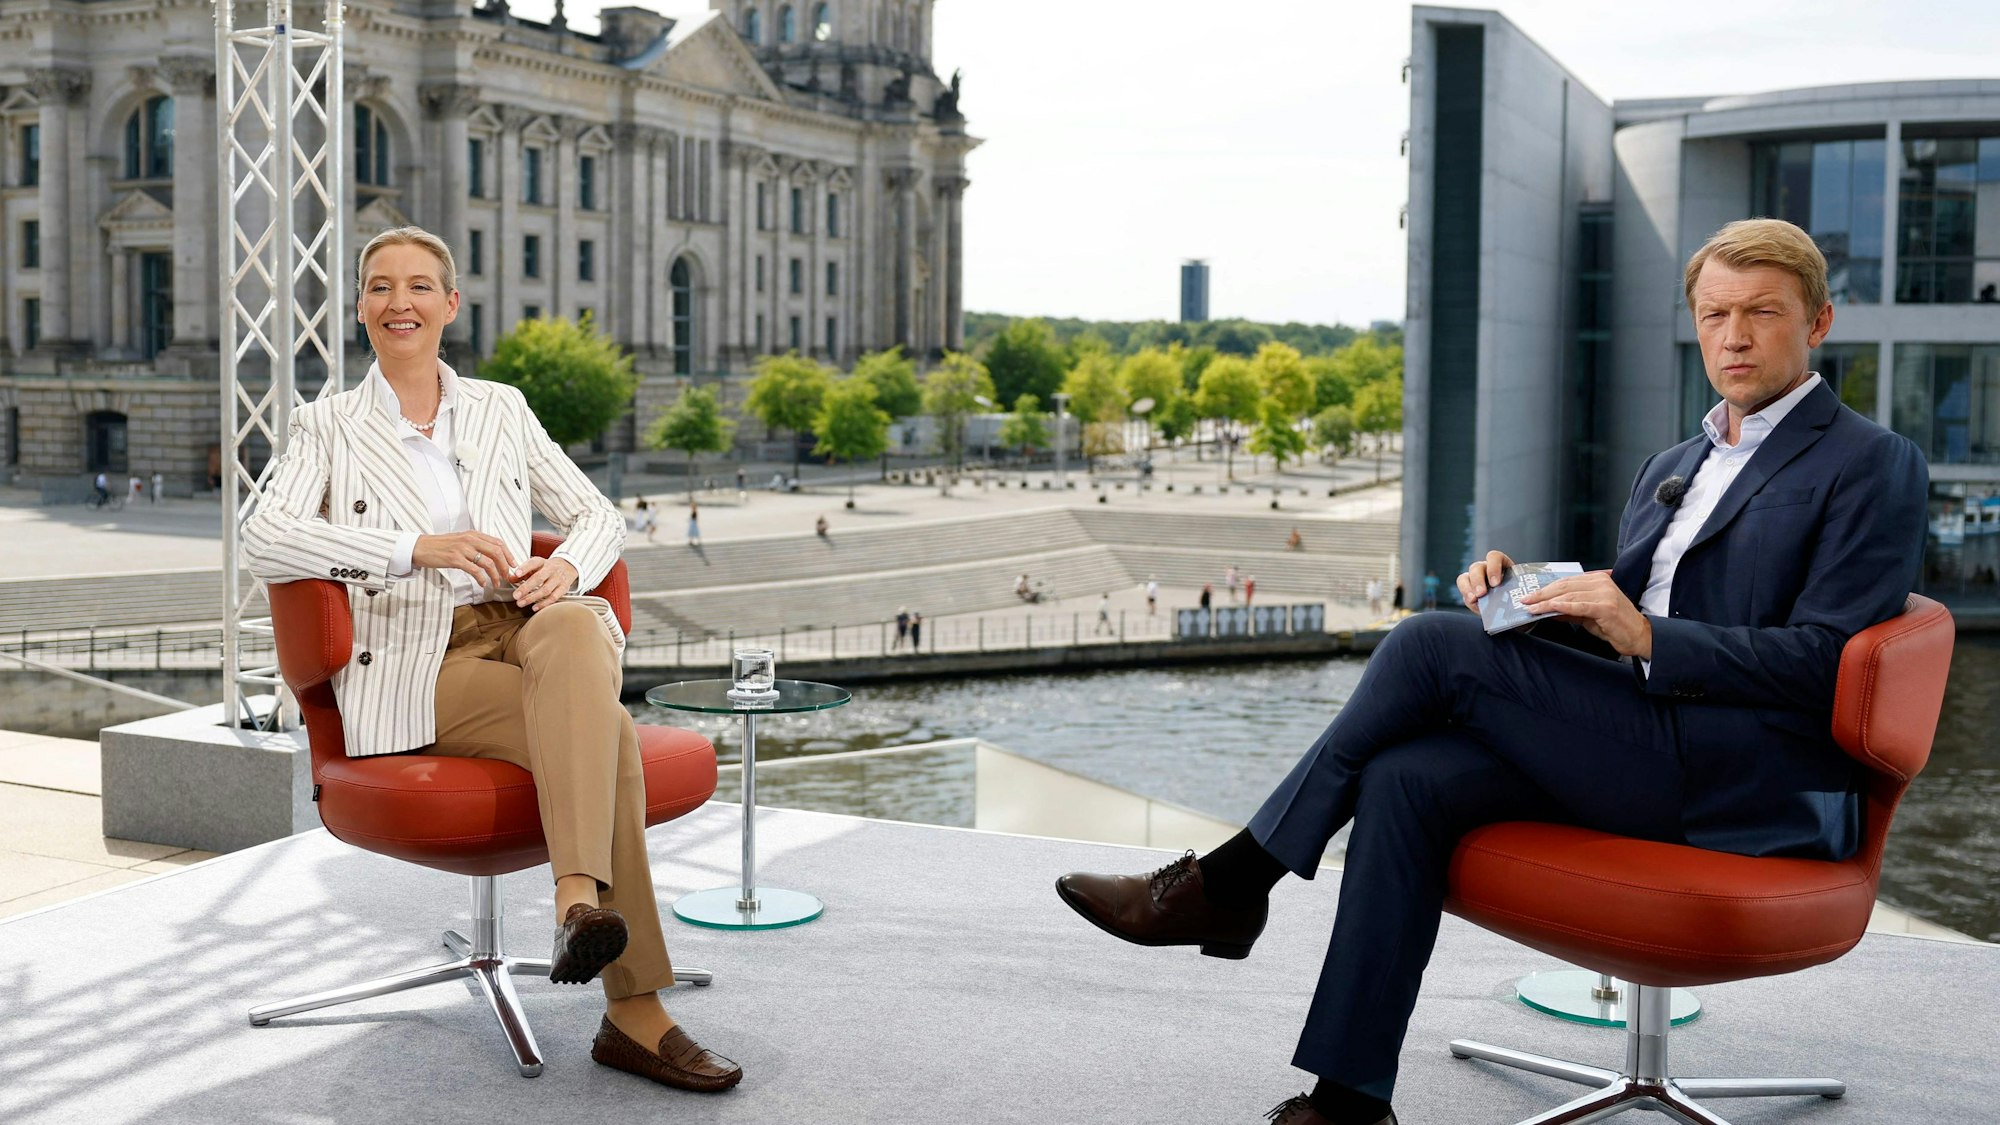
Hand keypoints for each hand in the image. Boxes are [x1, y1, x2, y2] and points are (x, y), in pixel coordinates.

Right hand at [413, 530, 515, 588]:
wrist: (420, 547)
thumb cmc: (441, 546)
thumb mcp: (461, 541)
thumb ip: (476, 545)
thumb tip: (493, 556)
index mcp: (473, 534)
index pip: (498, 542)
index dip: (509, 554)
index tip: (513, 565)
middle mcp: (470, 539)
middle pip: (497, 552)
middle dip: (505, 566)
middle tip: (507, 577)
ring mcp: (463, 549)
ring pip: (488, 562)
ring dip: (495, 575)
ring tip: (497, 583)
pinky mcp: (455, 559)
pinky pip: (475, 570)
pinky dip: (482, 579)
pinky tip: (483, 584)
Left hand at [511, 556, 577, 612]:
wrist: (567, 567)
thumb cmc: (546, 568)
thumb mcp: (535, 567)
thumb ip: (522, 573)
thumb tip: (510, 579)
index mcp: (542, 562)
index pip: (533, 563)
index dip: (525, 568)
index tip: (516, 573)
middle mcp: (551, 569)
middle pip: (539, 578)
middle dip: (526, 588)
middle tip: (515, 596)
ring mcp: (558, 579)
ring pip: (546, 589)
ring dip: (532, 598)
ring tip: (521, 603)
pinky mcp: (564, 588)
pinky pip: (554, 597)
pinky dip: (544, 603)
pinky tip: (535, 607)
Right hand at [1456, 549, 1515, 610]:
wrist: (1510, 609)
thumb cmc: (1517, 597)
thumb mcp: (1521, 591)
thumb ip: (1518, 591)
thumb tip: (1520, 596)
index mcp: (1500, 564)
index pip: (1494, 557)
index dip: (1493, 567)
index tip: (1496, 583)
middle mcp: (1485, 569)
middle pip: (1477, 567)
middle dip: (1478, 580)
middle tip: (1482, 593)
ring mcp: (1474, 578)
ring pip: (1465, 576)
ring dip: (1468, 588)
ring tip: (1474, 599)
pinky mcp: (1467, 589)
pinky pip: (1462, 587)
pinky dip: (1466, 594)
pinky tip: (1472, 602)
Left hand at [1521, 569, 1652, 659]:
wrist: (1638, 636)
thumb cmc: (1615, 625)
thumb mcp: (1587, 615)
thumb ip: (1569, 609)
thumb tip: (1547, 608)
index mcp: (1598, 580)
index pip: (1566, 581)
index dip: (1546, 588)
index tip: (1530, 595)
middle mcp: (1602, 583)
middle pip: (1565, 585)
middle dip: (1542, 594)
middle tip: (1525, 600)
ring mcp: (1605, 594)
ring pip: (1569, 594)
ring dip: (1547, 602)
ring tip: (1532, 607)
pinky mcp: (1606, 607)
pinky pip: (1579, 605)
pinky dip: (1562, 606)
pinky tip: (1549, 608)